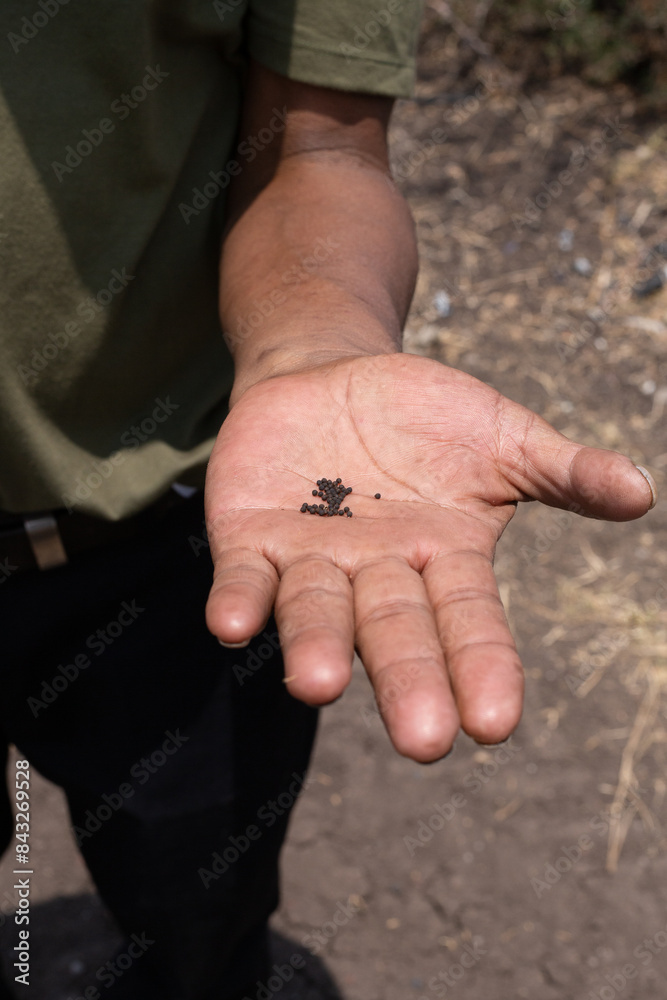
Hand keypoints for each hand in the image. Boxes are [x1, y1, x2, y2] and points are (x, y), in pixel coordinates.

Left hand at [204, 353, 655, 761]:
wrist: (332, 375)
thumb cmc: (427, 418)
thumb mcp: (503, 437)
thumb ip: (564, 471)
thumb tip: (641, 495)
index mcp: (446, 561)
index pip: (470, 623)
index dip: (482, 668)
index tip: (495, 723)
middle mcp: (379, 576)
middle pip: (394, 634)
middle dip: (407, 681)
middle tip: (423, 740)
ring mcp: (312, 561)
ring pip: (316, 614)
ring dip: (316, 647)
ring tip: (318, 683)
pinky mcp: (250, 538)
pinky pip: (245, 578)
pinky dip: (239, 601)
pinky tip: (232, 625)